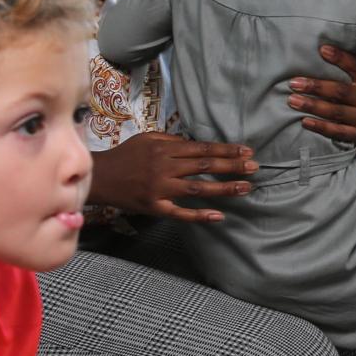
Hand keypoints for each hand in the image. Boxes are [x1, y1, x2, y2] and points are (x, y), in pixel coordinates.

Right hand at [87, 131, 256, 222]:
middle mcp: (165, 168)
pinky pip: (180, 213)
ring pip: (197, 188)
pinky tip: (219, 216)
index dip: (226, 150)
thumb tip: (197, 144)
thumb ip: (172, 141)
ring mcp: (161, 189)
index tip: (247, 151)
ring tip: (246, 188)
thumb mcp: (148, 139)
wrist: (100, 177)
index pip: (202, 148)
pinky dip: (200, 214)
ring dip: (224, 188)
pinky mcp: (155, 207)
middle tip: (255, 167)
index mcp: (165, 150)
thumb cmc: (126, 155)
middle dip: (232, 166)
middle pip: (204, 166)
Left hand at [292, 44, 355, 146]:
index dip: (341, 58)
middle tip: (294, 83)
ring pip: (335, 112)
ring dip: (312, 106)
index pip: (355, 67)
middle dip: (316, 87)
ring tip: (292, 101)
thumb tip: (320, 50)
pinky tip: (304, 121)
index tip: (323, 49)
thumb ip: (345, 70)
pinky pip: (336, 131)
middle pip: (340, 91)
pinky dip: (319, 126)